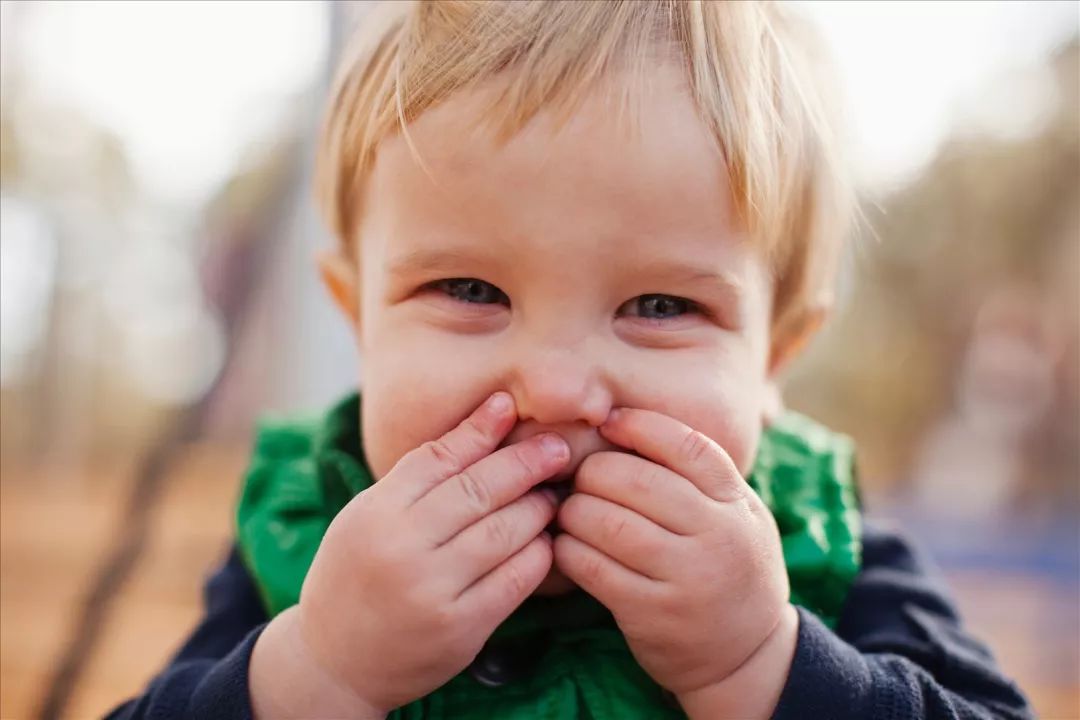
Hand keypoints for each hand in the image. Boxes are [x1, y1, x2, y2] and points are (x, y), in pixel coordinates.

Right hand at [251, 392, 569, 717]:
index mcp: (376, 512)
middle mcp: (403, 548)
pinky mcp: (461, 627)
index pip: (438, 457)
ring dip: (538, 508)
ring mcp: (433, 590)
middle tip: (557, 449)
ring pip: (505, 532)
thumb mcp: (371, 515)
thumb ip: (422, 472)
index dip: (480, 429)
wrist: (337, 660)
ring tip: (551, 495)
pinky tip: (544, 541)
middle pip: (479, 489)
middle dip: (526, 463)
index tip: (512, 407)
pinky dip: (538, 554)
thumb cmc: (358, 573)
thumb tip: (490, 416)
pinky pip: (516, 579)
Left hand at [553, 408, 792, 702]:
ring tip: (569, 512)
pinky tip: (566, 546)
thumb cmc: (730, 567)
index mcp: (736, 503)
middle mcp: (716, 535)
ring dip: (574, 512)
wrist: (748, 656)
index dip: (639, 425)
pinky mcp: (651, 613)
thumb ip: (700, 476)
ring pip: (607, 521)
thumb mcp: (738, 516)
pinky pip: (592, 567)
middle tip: (580, 479)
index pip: (686, 446)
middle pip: (636, 480)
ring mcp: (685, 577)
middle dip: (594, 472)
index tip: (609, 422)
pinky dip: (568, 550)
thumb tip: (624, 423)